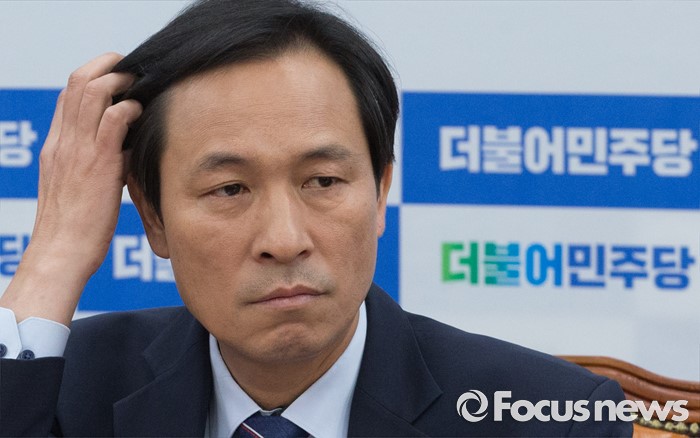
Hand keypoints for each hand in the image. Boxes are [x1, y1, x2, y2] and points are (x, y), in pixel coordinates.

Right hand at [0, 53, 142, 324]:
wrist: (61, 253)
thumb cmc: (74, 227)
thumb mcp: (77, 186)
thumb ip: (93, 162)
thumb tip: (123, 148)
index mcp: (56, 146)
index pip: (69, 95)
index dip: (93, 76)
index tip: (115, 75)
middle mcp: (63, 141)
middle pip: (78, 82)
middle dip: (107, 65)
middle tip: (131, 66)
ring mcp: (78, 150)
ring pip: (92, 91)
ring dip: (120, 79)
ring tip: (139, 82)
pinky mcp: (98, 163)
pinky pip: (112, 120)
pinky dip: (129, 107)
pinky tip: (141, 111)